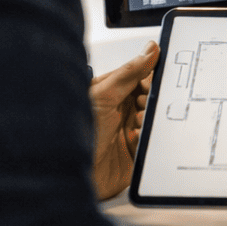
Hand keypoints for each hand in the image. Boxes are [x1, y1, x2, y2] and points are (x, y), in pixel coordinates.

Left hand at [89, 41, 155, 200]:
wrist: (72, 175)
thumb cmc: (76, 135)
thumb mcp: (103, 97)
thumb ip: (129, 73)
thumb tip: (150, 49)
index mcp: (111, 92)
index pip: (141, 76)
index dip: (151, 78)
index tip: (155, 82)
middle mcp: (120, 110)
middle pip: (151, 97)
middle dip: (151, 101)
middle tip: (140, 106)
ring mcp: (127, 131)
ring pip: (154, 119)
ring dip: (149, 121)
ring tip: (135, 125)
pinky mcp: (135, 151)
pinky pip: (153, 141)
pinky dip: (148, 140)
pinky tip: (133, 141)